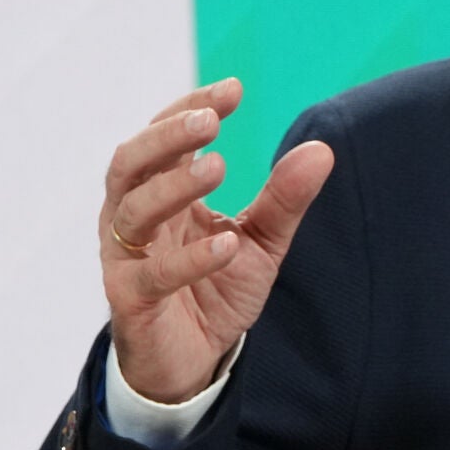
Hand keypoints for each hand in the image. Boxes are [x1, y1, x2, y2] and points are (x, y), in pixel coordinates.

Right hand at [99, 78, 333, 402]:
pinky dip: (189, 258)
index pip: (165, 139)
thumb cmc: (217, 289)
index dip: (191, 108)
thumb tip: (322, 148)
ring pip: (133, 211)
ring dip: (175, 185)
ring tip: (220, 166)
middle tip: (210, 120)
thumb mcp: (262, 240)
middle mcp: (134, 219)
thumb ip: (284, 198)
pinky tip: (226, 244)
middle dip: (167, 135)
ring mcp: (127, 259)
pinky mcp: (131, 302)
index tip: (233, 89)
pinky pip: (153, 276)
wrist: (194, 360)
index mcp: (161, 194)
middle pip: (131, 163)